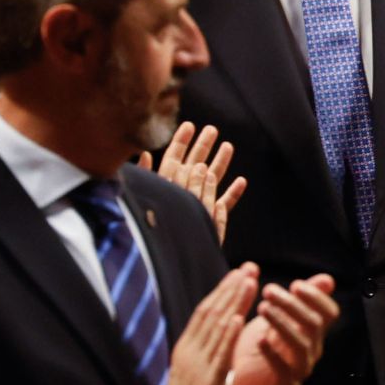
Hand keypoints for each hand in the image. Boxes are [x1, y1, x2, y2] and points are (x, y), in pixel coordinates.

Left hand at [138, 122, 246, 243]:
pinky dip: (232, 194)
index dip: (180, 142)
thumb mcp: (144, 198)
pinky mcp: (210, 221)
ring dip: (220, 163)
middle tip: (212, 129)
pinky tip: (241, 181)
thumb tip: (144, 152)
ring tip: (228, 146)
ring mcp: (197, 206)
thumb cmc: (152, 230)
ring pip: (211, 181)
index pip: (173, 159)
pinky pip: (224, 205)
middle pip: (194, 165)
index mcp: (165, 187)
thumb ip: (146, 177)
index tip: (190, 125)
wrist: (169, 258)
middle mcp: (182, 194)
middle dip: (202, 146)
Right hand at [162, 264, 259, 384]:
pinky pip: (218, 356)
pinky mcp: (207, 384)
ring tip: (248, 281)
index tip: (240, 273)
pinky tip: (238, 319)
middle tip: (249, 267)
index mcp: (186, 349)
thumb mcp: (198, 373)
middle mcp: (189, 352)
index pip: (205, 313)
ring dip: (233, 303)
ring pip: (215, 329)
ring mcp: (197, 367)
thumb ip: (209, 354)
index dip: (223, 291)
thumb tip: (223, 335)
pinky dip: (227, 336)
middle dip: (231, 288)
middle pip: (210, 313)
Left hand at [226, 275, 336, 384]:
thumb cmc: (258, 344)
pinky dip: (273, 354)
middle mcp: (312, 350)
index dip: (317, 298)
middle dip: (292, 304)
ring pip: (301, 344)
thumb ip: (300, 299)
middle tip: (268, 290)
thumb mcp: (279, 318)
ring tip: (262, 308)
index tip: (295, 284)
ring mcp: (300, 369)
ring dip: (283, 323)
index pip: (329, 313)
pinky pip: (283, 370)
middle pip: (314, 325)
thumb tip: (327, 279)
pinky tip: (260, 340)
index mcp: (313, 332)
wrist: (239, 381)